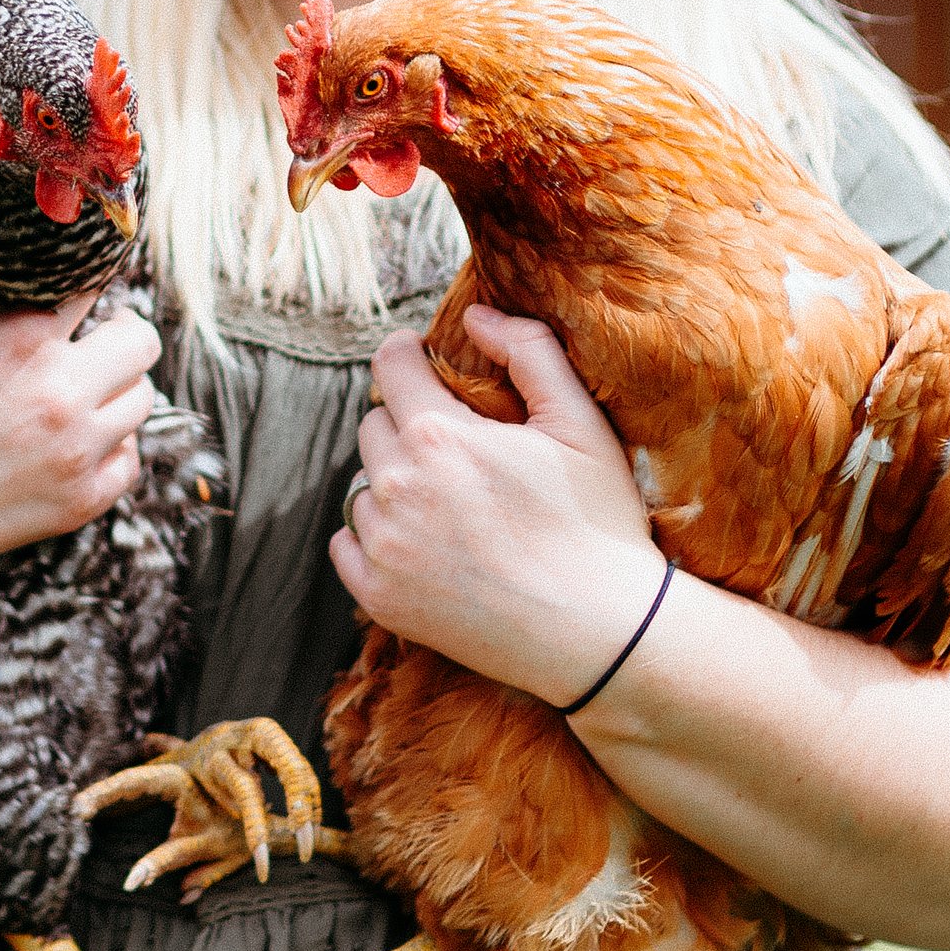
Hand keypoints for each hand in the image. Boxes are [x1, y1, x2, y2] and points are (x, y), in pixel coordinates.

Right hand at [0, 289, 160, 607]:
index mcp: (23, 337)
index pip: (95, 280)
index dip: (85, 275)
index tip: (77, 279)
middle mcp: (62, 393)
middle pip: (141, 339)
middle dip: (117, 333)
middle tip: (89, 338)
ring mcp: (75, 454)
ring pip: (142, 400)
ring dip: (114, 391)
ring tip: (79, 390)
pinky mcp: (78, 504)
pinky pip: (130, 461)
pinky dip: (110, 449)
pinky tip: (73, 441)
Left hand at [330, 306, 664, 703]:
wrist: (601, 636)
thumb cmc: (598, 525)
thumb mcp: (581, 424)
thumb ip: (529, 352)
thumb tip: (477, 314)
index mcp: (438, 435)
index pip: (389, 365)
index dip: (408, 355)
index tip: (423, 364)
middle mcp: (397, 487)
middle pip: (374, 425)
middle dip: (409, 424)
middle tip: (461, 450)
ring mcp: (383, 547)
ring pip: (364, 487)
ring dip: (395, 485)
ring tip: (454, 507)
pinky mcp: (379, 597)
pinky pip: (348, 545)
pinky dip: (376, 539)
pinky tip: (426, 546)